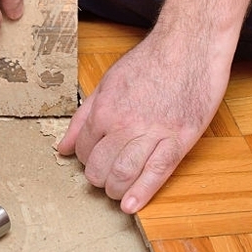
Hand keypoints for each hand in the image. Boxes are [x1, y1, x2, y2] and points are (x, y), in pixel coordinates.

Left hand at [57, 27, 231, 213]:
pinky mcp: (179, 139)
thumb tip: (63, 147)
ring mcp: (154, 133)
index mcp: (105, 110)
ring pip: (125, 174)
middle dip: (99, 180)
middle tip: (105, 180)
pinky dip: (142, 192)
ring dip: (116, 190)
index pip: (84, 151)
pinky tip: (133, 205)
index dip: (87, 161)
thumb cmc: (150, 61)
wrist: (189, 45)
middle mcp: (125, 124)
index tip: (95, 162)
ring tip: (118, 192)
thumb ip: (83, 118)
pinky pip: (157, 172)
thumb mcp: (107, 83)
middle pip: (101, 168)